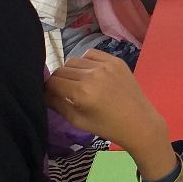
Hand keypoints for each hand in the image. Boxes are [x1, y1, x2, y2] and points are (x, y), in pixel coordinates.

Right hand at [46, 50, 173, 178]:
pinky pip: (91, 54)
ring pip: (74, 60)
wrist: (140, 122)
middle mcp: (92, 74)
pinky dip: (86, 62)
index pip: (52, 81)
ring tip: (80, 83)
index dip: (48, 88)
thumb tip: (42, 93)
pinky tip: (91, 74)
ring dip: (72, 70)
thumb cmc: (107, 127)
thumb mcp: (78, 121)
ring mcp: (105, 65)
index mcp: (81, 92)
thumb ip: (57, 104)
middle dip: (59, 80)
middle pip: (61, 69)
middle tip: (66, 91)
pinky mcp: (116, 60)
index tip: (51, 94)